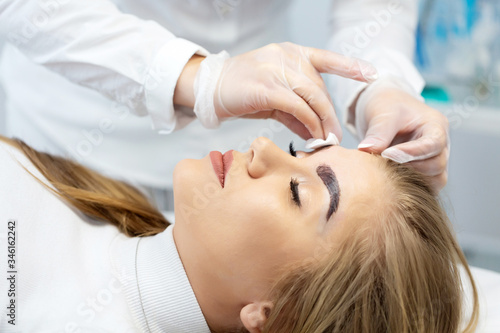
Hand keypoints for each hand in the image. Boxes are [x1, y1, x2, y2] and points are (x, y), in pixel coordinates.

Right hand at [192, 42, 377, 139]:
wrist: (211, 88)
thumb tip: (315, 131)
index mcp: (291, 53)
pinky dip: (308, 122)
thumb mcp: (273, 98)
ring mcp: (276, 68)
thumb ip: (295, 110)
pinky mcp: (267, 86)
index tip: (371, 73)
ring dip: (323, 121)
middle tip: (335, 136)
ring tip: (327, 139)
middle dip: (330, 114)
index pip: (326, 58)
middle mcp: (286, 56)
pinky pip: (296, 106)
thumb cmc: (243, 92)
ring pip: (312, 96)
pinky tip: (311, 134)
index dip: (350, 66)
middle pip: (320, 87)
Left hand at [353, 77, 448, 191]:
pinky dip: (410, 187)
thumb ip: (378, 132)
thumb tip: (366, 150)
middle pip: (436, 165)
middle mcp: (440, 145)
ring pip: (435, 180)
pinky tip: (389, 184)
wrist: (384, 111)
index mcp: (435, 126)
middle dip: (409, 168)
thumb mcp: (383, 113)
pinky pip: (425, 187)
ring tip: (386, 174)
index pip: (433, 144)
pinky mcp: (424, 173)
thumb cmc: (387, 107)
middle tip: (382, 165)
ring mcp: (434, 160)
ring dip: (411, 180)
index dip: (412, 153)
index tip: (387, 154)